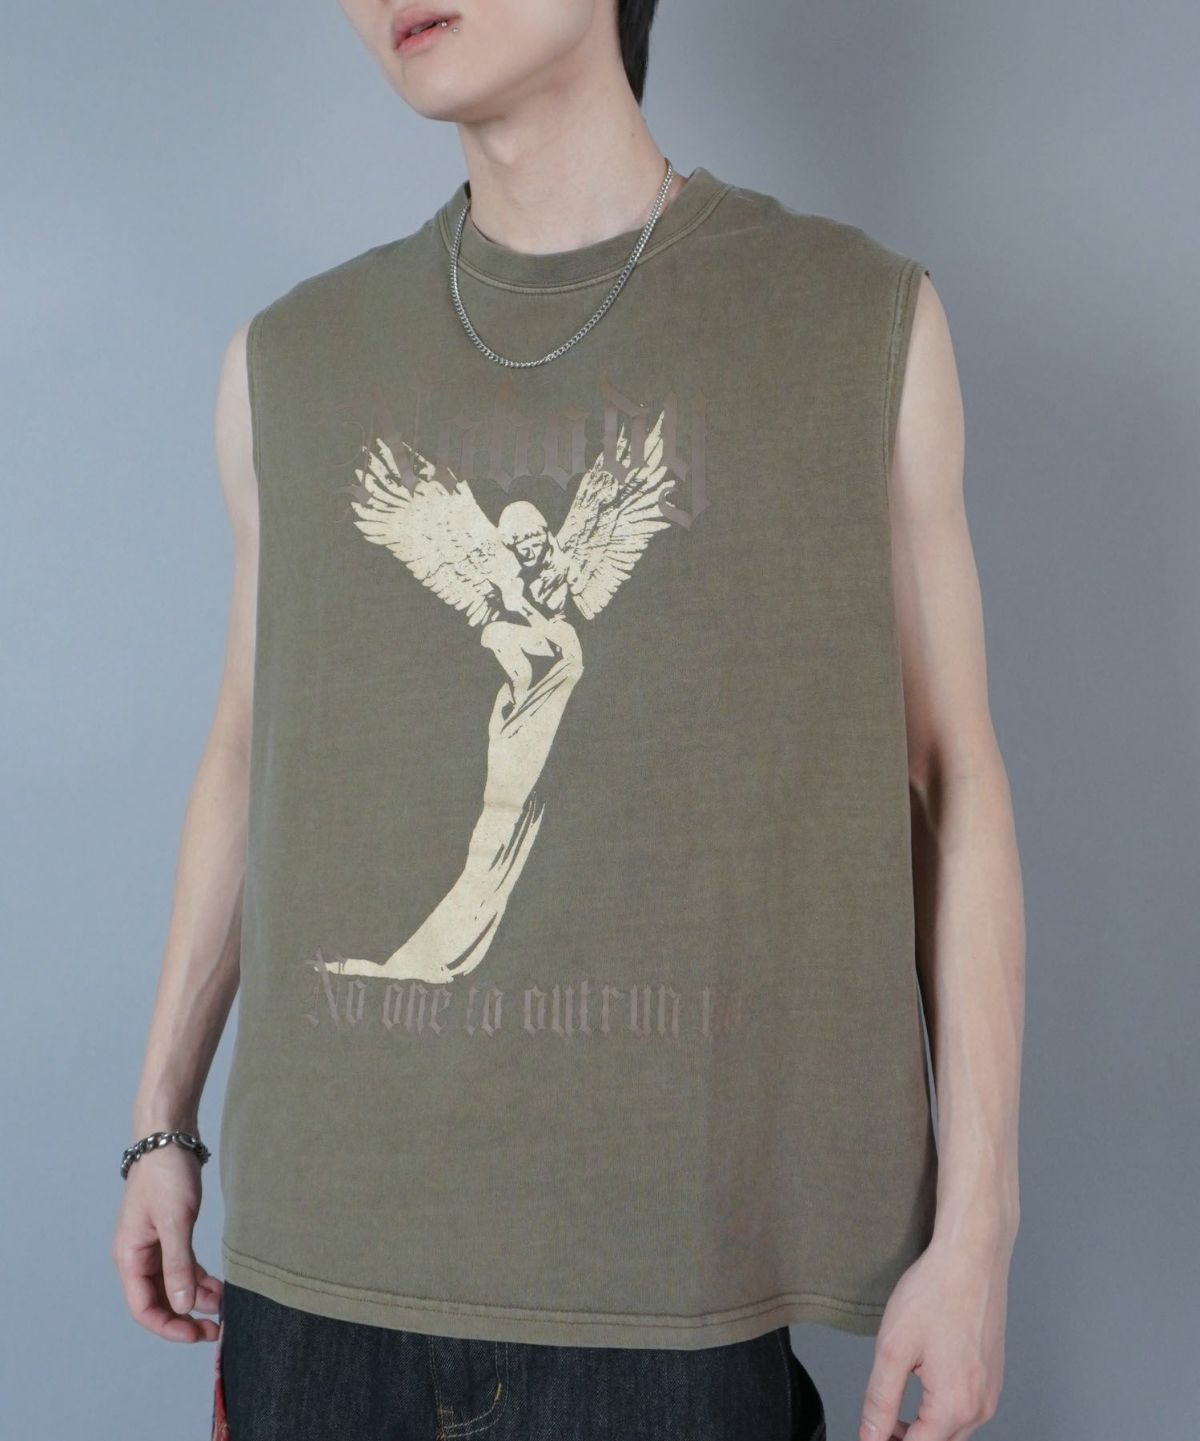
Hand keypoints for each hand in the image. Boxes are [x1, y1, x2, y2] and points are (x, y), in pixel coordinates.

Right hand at [112, 1144, 222, 1341]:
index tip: (197, 1335)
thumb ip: (178, 1265)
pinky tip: (219, 1287)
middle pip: (158, 1301)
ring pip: (173, 1286)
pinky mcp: (170, 1234)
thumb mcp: (175, 1221)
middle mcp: (138, 1257)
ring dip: (196, 1299)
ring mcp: (153, 1246)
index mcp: (130, 1257)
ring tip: (224, 1309)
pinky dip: (198, 1279)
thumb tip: (183, 1306)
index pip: (144, 1308)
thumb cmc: (167, 1174)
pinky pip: (182, 1267)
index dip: (169, 1327)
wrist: (170, 1137)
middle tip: (216, 1330)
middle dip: (185, 1318)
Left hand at [858, 1232, 1009, 1439]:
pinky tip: (922, 1384)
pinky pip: (966, 1408)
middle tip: (876, 1424)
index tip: (869, 1435)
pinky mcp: (992, 1375)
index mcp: (956, 1406)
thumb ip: (881, 1401)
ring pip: (953, 1430)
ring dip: (923, 1427)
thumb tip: (870, 1437)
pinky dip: (941, 1409)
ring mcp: (990, 1391)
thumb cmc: (935, 1293)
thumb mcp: (893, 1349)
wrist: (972, 1257)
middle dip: (904, 1439)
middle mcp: (980, 1406)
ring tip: (892, 1408)